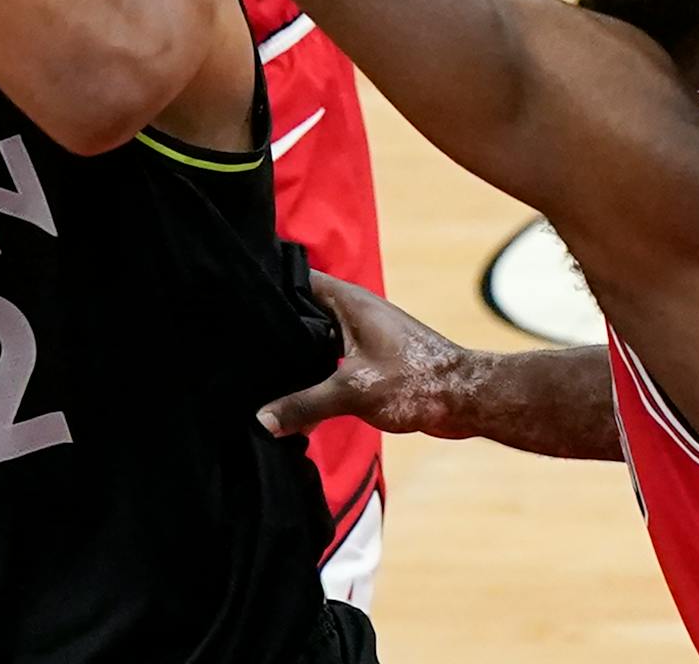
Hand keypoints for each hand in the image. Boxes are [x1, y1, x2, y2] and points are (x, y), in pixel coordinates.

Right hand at [257, 273, 472, 438]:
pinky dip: (314, 370)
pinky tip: (295, 393)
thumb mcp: (352, 392)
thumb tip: (262, 420)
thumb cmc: (416, 382)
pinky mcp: (372, 358)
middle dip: (275, 325)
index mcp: (349, 301)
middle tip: (238, 341)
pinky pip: (332, 357)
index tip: (234, 299)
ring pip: (317, 336)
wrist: (465, 399)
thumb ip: (304, 404)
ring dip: (296, 352)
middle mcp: (355, 311)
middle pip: (302, 309)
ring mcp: (364, 334)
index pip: (296, 278)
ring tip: (258, 368)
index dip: (266, 285)